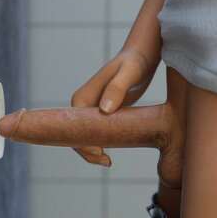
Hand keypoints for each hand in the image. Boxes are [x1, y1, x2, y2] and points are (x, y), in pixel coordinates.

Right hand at [69, 48, 158, 166]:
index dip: (85, 145)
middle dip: (87, 152)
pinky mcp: (101, 114)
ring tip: (108, 162)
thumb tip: (105, 110)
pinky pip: (95, 134)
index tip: (102, 154)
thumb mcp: (129, 73)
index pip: (74, 128)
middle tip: (107, 162)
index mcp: (82, 98)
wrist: (142, 55)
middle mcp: (82, 105)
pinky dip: (100, 145)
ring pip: (85, 137)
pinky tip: (110, 156)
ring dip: (93, 152)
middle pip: (76, 136)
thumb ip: (117, 89)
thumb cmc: (135, 61)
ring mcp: (91, 110)